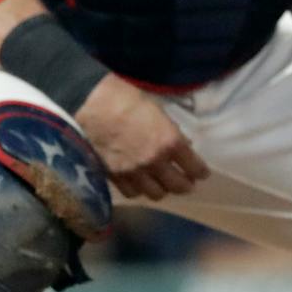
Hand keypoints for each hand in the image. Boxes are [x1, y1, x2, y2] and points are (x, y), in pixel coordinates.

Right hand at [77, 75, 209, 200]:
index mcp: (170, 142)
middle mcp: (155, 162)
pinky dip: (139, 190)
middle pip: (178, 186)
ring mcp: (134, 172)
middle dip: (186, 185)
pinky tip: (140, 183)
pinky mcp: (114, 176)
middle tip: (186, 181)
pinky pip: (133, 193)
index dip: (201, 172)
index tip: (202, 173)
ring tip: (162, 182)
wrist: (89, 104)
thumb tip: (184, 144)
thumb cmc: (126, 98)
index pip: (195, 168)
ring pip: (156, 194)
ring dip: (162, 189)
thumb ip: (172, 131)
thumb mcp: (158, 110)